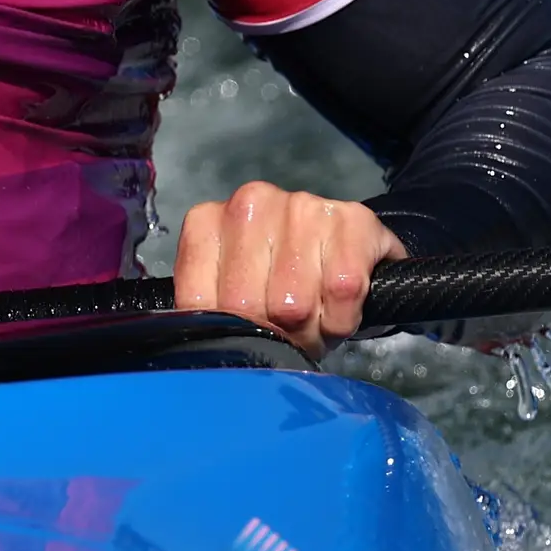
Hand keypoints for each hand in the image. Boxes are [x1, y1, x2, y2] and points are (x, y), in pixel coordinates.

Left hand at [173, 181, 404, 358]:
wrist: (351, 248)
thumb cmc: (282, 277)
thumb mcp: (230, 290)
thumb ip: (210, 309)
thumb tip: (206, 346)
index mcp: (208, 220)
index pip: (198, 302)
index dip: (229, 333)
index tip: (247, 332)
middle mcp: (250, 203)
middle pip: (247, 307)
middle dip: (273, 335)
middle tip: (288, 331)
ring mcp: (301, 207)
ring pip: (294, 306)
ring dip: (310, 331)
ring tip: (313, 319)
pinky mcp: (352, 221)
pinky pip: (341, 294)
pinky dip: (342, 319)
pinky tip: (338, 307)